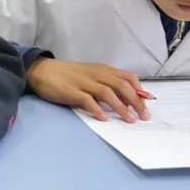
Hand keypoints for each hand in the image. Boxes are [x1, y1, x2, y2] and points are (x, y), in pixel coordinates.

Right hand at [27, 58, 149, 121]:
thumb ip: (106, 84)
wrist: (41, 70)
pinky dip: (97, 109)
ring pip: (107, 92)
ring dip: (121, 107)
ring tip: (129, 120)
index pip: (127, 77)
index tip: (148, 103)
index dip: (139, 90)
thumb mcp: (90, 75)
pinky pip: (87, 100)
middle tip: (143, 116)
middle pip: (121, 85)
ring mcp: (83, 82)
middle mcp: (96, 74)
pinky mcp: (71, 91)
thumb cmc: (68, 75)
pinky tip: (103, 118)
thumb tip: (126, 100)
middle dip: (135, 101)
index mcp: (102, 70)